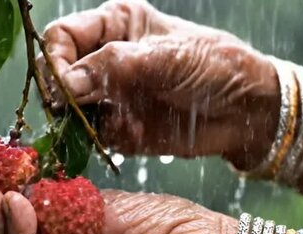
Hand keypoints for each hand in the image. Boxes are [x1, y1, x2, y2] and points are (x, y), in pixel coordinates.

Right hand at [39, 0, 279, 167]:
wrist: (247, 111)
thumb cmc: (215, 67)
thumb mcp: (168, 57)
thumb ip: (116, 65)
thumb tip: (67, 82)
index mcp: (115, 25)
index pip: (62, 36)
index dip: (56, 58)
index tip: (66, 84)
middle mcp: (105, 58)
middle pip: (57, 72)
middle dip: (60, 92)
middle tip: (72, 109)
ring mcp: (109, 95)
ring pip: (68, 107)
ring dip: (78, 119)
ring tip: (107, 123)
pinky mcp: (118, 127)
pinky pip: (91, 135)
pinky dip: (99, 139)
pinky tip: (130, 133)